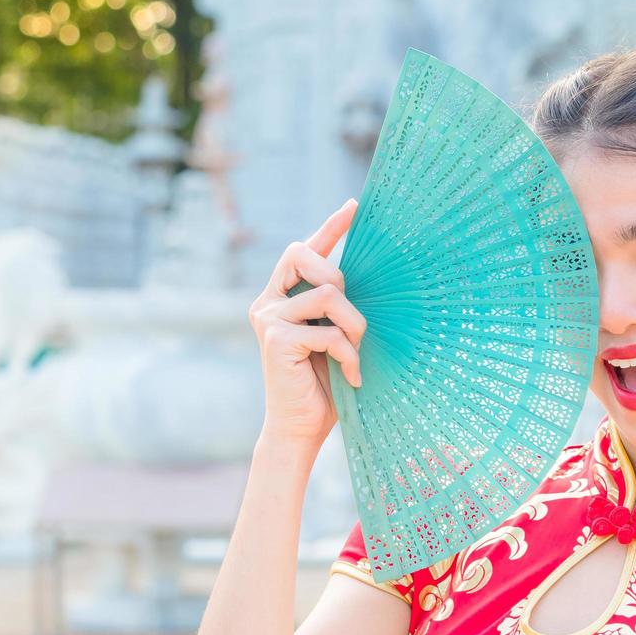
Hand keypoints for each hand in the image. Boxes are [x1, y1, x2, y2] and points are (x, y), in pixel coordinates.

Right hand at [247, 198, 366, 447]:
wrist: (302, 428)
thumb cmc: (323, 384)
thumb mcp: (335, 335)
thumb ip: (338, 307)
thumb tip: (368, 278)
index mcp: (282, 296)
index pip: (304, 250)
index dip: (330, 227)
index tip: (355, 206)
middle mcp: (268, 301)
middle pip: (306, 256)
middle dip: (340, 280)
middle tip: (352, 321)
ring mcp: (268, 318)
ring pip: (327, 293)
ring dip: (354, 324)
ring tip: (356, 352)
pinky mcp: (275, 339)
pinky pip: (328, 330)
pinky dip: (348, 353)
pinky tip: (352, 374)